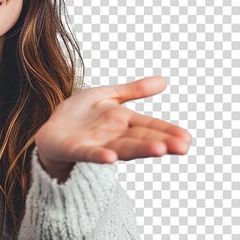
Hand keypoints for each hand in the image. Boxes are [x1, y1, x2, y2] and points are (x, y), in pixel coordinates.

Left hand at [35, 76, 191, 171]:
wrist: (51, 130)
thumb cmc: (80, 115)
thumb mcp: (107, 96)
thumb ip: (133, 90)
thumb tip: (164, 80)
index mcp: (123, 121)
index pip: (149, 126)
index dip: (168, 132)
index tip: (188, 139)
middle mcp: (114, 136)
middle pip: (140, 139)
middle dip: (161, 142)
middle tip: (183, 147)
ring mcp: (97, 144)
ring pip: (122, 148)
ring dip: (140, 149)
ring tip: (159, 150)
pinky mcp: (76, 149)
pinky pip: (90, 154)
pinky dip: (100, 156)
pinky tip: (110, 158)